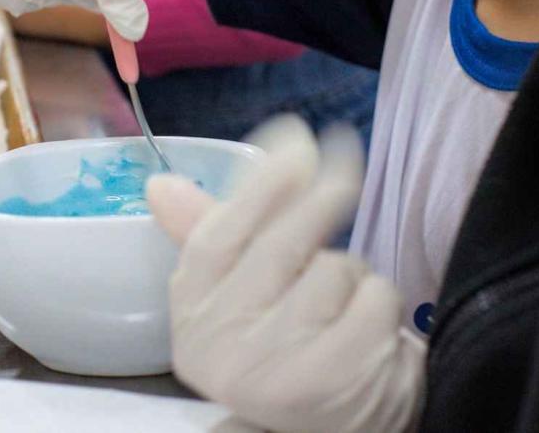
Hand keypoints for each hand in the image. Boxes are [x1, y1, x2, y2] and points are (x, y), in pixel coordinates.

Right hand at [147, 118, 424, 432]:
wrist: (339, 428)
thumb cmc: (290, 347)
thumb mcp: (242, 295)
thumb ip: (208, 234)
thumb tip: (159, 183)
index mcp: (190, 317)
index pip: (219, 233)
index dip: (260, 181)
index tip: (296, 136)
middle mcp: (218, 346)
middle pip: (280, 242)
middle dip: (320, 196)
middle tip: (343, 164)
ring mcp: (270, 368)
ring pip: (332, 269)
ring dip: (352, 275)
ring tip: (344, 306)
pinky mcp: (328, 380)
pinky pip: (370, 299)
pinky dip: (380, 302)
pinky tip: (371, 330)